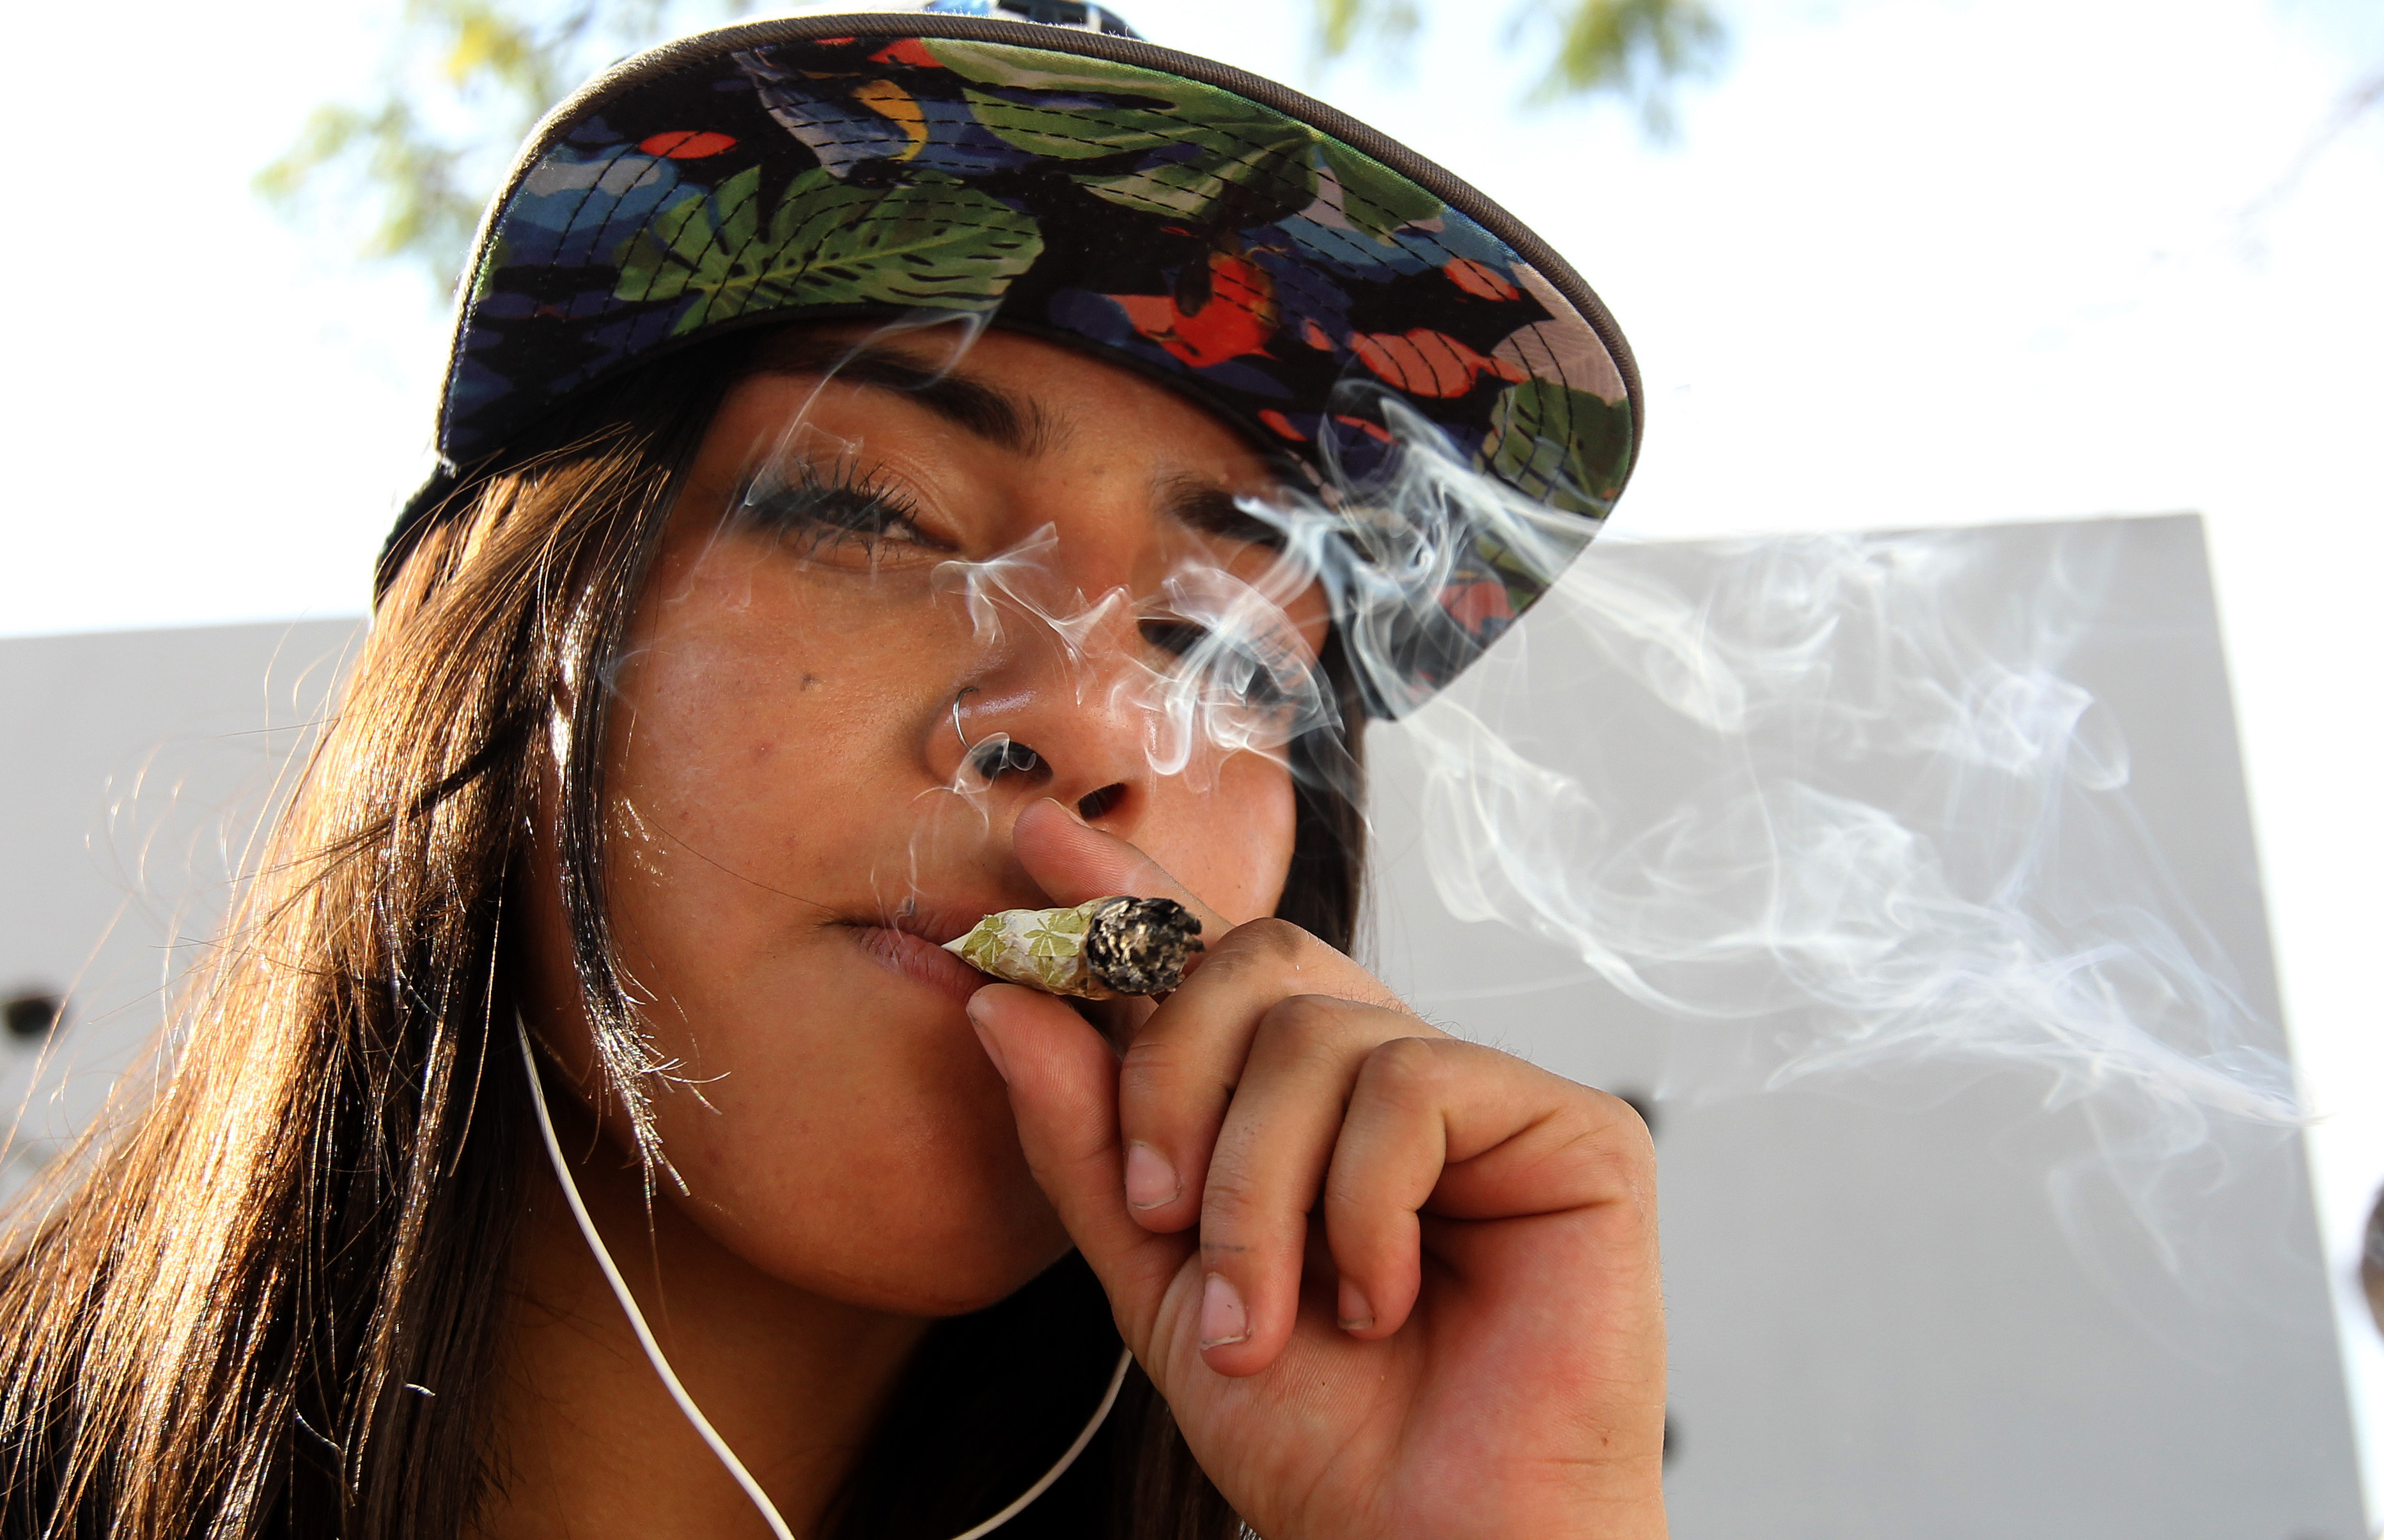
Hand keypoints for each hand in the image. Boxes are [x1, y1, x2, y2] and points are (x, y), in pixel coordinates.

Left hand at [966, 801, 1666, 1539]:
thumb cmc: (1319, 1435)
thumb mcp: (1155, 1283)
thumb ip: (1086, 1142)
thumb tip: (1003, 1004)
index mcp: (1301, 1106)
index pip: (1212, 961)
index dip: (1131, 893)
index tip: (1039, 842)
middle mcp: (1393, 1078)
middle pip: (1255, 960)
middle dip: (1170, 1076)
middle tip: (1152, 1212)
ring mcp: (1486, 1097)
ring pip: (1319, 1032)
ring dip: (1256, 1190)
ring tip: (1267, 1316)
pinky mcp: (1573, 1127)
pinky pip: (1413, 1086)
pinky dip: (1360, 1207)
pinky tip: (1383, 1301)